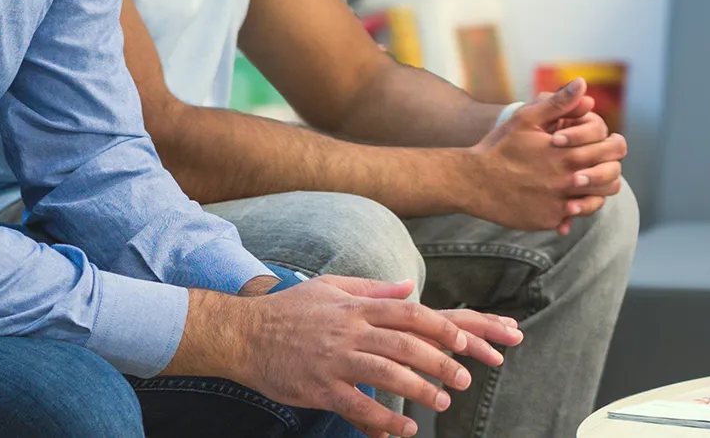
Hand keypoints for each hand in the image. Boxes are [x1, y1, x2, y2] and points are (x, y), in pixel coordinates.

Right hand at [174, 276, 510, 437]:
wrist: (244, 334)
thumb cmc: (289, 309)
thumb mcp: (331, 287)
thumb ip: (373, 288)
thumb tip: (410, 286)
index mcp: (357, 306)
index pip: (409, 313)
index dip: (441, 328)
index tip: (465, 342)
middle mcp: (350, 330)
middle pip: (406, 345)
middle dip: (441, 362)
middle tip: (464, 377)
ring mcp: (335, 359)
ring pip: (388, 375)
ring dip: (420, 390)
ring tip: (442, 402)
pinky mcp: (320, 387)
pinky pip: (359, 406)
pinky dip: (384, 420)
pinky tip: (403, 429)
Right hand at [465, 79, 626, 233]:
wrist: (473, 181)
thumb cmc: (500, 146)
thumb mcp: (527, 118)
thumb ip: (559, 103)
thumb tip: (583, 83)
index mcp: (569, 153)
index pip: (614, 149)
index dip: (613, 143)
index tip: (606, 142)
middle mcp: (569, 181)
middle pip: (613, 176)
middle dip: (611, 166)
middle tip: (601, 162)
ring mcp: (560, 204)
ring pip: (600, 199)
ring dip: (597, 189)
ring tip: (586, 179)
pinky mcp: (549, 220)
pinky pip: (575, 216)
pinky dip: (574, 207)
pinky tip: (564, 196)